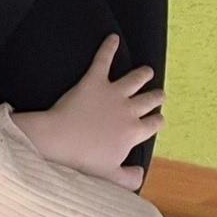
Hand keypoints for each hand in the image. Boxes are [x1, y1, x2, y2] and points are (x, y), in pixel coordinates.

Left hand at [12, 38, 162, 181]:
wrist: (57, 142)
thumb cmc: (82, 161)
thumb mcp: (110, 177)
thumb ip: (130, 178)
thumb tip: (141, 174)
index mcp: (134, 132)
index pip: (155, 124)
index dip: (157, 121)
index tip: (157, 120)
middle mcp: (129, 110)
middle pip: (151, 99)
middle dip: (157, 97)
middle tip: (159, 95)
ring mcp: (113, 94)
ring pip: (136, 78)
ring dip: (144, 74)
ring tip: (147, 71)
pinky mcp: (94, 81)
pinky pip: (103, 60)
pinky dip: (108, 47)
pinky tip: (112, 37)